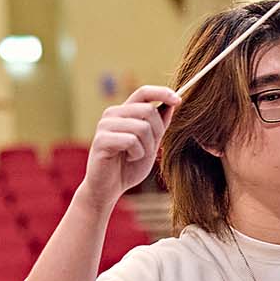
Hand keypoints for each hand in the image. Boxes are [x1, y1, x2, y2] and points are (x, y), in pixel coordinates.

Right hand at [78, 86, 180, 210]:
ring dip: (147, 147)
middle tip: (148, 149)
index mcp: (124, 112)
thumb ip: (159, 124)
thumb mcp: (150, 143)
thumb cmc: (129, 166)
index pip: (143, 92)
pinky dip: (136, 154)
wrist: (109, 188)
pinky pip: (131, 141)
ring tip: (136, 155)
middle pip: (148, 110)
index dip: (162, 92)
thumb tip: (172, 103)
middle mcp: (112, 114)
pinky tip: (128, 159)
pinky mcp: (101, 140)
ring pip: (142, 127)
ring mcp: (105, 125)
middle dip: (157, 132)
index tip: (178, 100)